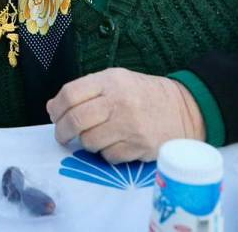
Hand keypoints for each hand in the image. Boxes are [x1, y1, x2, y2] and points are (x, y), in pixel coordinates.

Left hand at [46, 68, 204, 162]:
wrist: (184, 109)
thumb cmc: (143, 94)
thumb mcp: (116, 81)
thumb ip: (86, 90)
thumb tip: (53, 107)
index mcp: (110, 81)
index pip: (70, 94)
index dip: (56, 108)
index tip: (55, 116)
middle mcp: (119, 102)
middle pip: (76, 120)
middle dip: (62, 131)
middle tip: (62, 135)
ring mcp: (130, 126)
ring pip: (89, 141)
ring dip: (86, 143)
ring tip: (93, 137)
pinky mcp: (139, 147)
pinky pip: (108, 156)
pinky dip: (106, 153)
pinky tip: (113, 143)